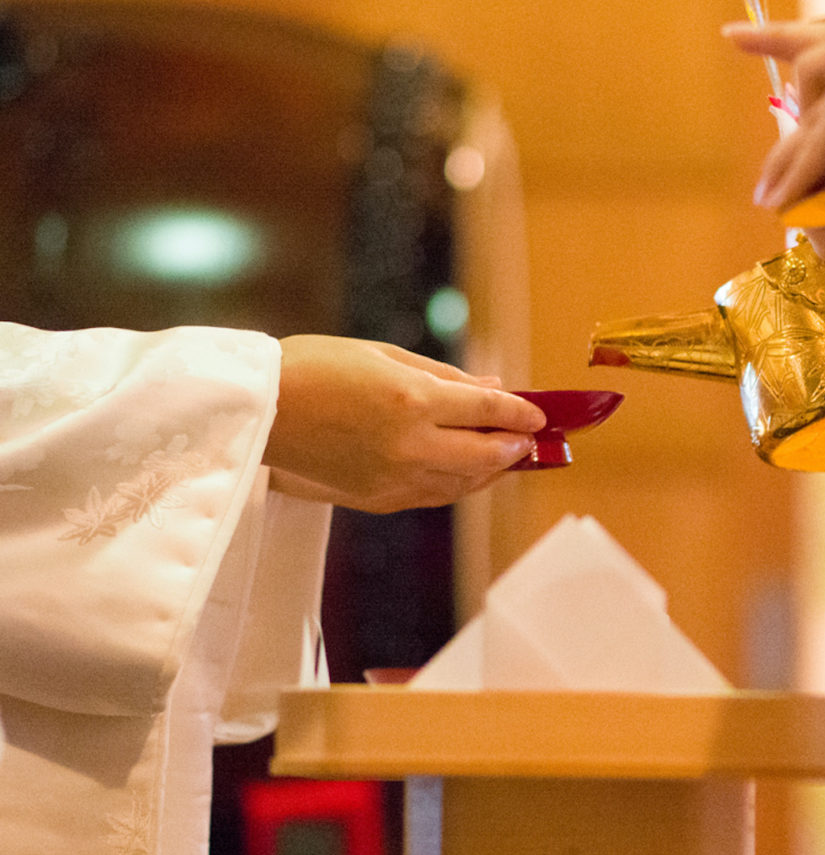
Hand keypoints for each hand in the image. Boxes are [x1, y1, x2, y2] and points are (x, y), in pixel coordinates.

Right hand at [264, 335, 545, 513]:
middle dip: (516, 446)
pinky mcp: (377, 499)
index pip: (489, 411)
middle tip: (530, 439)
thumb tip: (493, 384)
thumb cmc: (314, 368)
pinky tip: (468, 472)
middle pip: (486, 454)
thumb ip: (445, 375)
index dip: (521, 412)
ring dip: (492, 470)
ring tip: (506, 455)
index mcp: (413, 400)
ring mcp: (394, 477)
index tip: (538, 414)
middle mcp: (410, 444)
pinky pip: (435, 495)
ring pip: (465, 482)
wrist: (255, 410)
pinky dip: (460, 484)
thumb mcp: (385, 355)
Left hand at [723, 18, 824, 208]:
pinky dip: (800, 176)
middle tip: (739, 53)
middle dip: (778, 61)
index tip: (746, 30)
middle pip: (816, 51)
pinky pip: (817, 143)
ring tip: (777, 190)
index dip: (794, 31)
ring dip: (793, 150)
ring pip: (812, 102)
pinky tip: (783, 205)